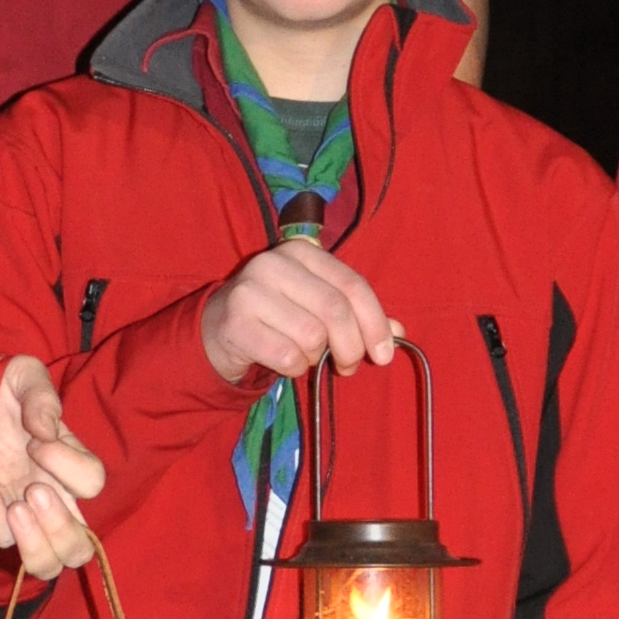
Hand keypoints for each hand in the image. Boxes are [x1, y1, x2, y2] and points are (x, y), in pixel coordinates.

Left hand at [0, 355, 105, 577]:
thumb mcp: (22, 376)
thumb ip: (41, 395)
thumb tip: (46, 431)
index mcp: (67, 463)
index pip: (93, 484)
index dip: (70, 467)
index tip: (36, 442)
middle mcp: (50, 497)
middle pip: (79, 548)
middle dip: (60, 526)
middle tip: (33, 490)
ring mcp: (18, 515)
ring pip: (46, 564)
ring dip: (33, 541)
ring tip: (15, 506)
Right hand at [200, 243, 402, 389]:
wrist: (219, 328)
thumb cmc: (279, 316)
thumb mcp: (319, 307)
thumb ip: (358, 315)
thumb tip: (399, 334)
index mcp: (302, 251)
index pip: (353, 285)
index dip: (375, 323)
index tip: (385, 355)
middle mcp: (274, 263)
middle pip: (335, 311)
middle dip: (351, 347)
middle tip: (349, 365)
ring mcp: (250, 290)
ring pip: (311, 336)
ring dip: (315, 357)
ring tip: (305, 355)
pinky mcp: (235, 322)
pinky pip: (287, 356)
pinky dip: (293, 367)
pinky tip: (283, 361)